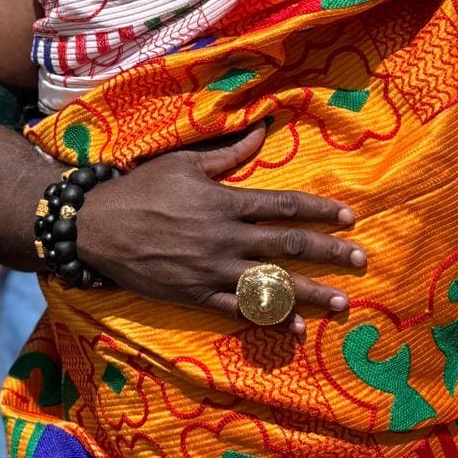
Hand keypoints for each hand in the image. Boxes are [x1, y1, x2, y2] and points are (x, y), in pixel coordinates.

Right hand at [75, 124, 365, 333]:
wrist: (96, 227)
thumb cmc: (141, 188)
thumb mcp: (184, 162)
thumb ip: (229, 153)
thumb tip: (264, 129)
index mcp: (226, 202)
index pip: (285, 207)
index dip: (320, 212)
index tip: (349, 218)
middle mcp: (226, 238)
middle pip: (288, 246)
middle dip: (329, 253)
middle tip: (361, 261)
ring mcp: (213, 270)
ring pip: (271, 282)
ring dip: (310, 293)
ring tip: (341, 302)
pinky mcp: (196, 294)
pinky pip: (239, 309)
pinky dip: (269, 319)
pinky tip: (294, 328)